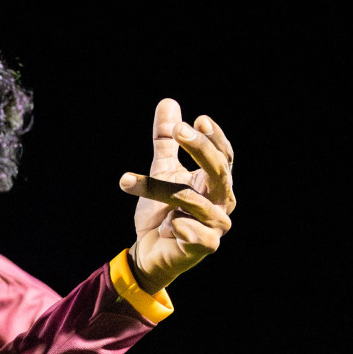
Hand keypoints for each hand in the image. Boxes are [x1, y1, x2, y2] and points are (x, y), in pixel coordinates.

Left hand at [119, 99, 235, 292]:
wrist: (150, 251)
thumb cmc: (162, 210)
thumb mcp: (162, 171)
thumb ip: (167, 141)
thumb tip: (168, 102)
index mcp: (215, 182)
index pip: (223, 155)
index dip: (213, 138)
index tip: (198, 119)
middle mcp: (221, 202)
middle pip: (219, 171)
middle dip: (200, 149)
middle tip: (179, 131)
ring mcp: (215, 226)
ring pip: (194, 202)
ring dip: (163, 190)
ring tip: (130, 182)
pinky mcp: (204, 248)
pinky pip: (201, 238)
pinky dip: (186, 229)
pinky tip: (172, 225)